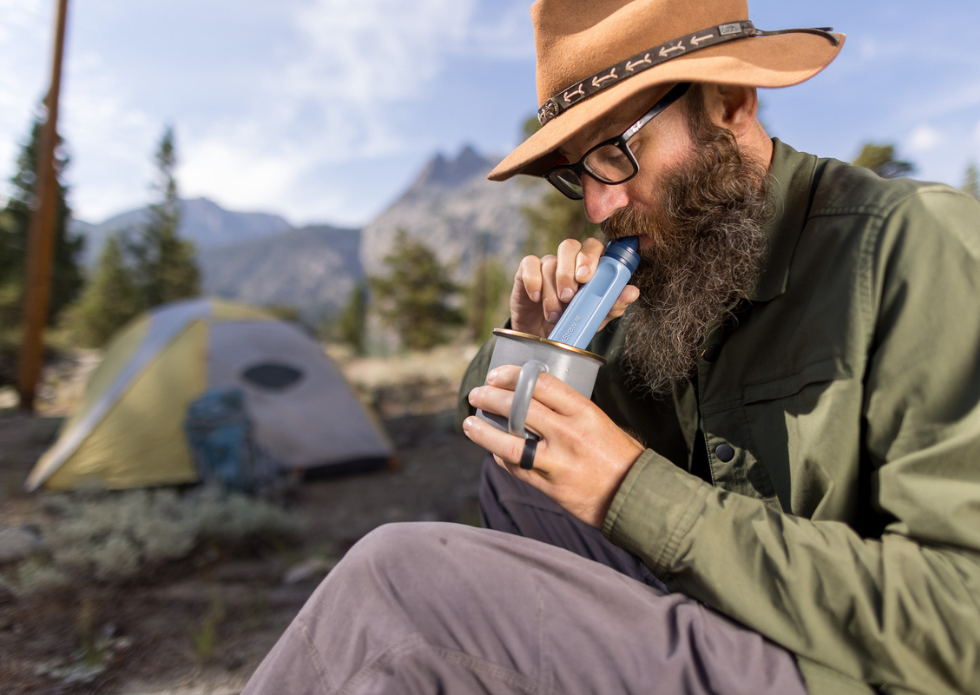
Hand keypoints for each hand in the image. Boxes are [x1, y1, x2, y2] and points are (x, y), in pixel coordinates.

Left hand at [463, 365, 644, 527]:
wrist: (634, 495)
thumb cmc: (619, 455)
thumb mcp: (599, 421)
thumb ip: (568, 410)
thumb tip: (533, 397)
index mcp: (584, 412)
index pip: (540, 384)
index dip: (512, 376)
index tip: (496, 374)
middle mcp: (568, 434)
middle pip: (518, 409)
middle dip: (490, 398)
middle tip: (477, 394)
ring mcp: (557, 462)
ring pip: (509, 443)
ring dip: (484, 432)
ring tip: (470, 423)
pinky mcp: (549, 486)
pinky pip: (517, 468)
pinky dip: (501, 457)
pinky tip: (493, 450)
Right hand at [511, 237, 639, 337]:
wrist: (544, 338)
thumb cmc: (573, 322)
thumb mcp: (595, 318)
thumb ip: (613, 305)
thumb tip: (632, 292)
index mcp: (589, 266)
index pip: (593, 247)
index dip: (590, 257)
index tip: (586, 278)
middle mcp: (568, 260)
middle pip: (569, 245)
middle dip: (568, 270)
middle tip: (569, 295)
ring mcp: (547, 264)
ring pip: (549, 263)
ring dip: (552, 291)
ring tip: (554, 314)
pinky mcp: (526, 271)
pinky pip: (529, 265)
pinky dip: (533, 282)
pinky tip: (536, 299)